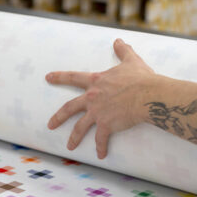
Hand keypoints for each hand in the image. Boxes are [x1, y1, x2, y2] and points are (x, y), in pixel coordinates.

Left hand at [46, 39, 155, 157]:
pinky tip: (100, 155)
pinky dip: (101, 147)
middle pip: (69, 108)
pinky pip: (101, 139)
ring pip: (80, 127)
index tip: (47, 77)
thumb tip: (118, 41)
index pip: (73, 78)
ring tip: (69, 147)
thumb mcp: (131, 61)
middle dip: (58, 117)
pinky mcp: (106, 124)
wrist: (148, 94)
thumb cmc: (141, 78)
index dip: (59, 77)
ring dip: (74, 137)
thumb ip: (123, 51)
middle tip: (50, 124)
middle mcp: (92, 97)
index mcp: (96, 81)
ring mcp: (97, 112)